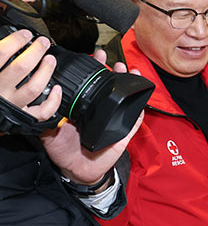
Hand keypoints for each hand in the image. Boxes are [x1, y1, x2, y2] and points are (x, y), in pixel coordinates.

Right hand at [0, 30, 61, 120]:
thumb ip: (0, 56)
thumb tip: (9, 40)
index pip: (1, 53)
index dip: (16, 40)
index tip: (25, 34)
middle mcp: (0, 91)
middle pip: (21, 67)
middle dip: (35, 51)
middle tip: (43, 43)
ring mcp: (13, 105)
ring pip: (33, 88)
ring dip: (45, 71)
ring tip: (50, 59)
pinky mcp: (24, 117)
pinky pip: (42, 111)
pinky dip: (53, 101)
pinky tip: (57, 88)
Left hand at [39, 57, 143, 185]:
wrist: (77, 170)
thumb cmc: (63, 151)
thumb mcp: (49, 133)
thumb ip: (48, 117)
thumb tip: (48, 100)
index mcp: (83, 107)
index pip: (90, 83)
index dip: (94, 68)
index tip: (95, 54)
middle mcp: (99, 111)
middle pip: (110, 87)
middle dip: (114, 71)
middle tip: (114, 60)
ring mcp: (113, 121)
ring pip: (125, 100)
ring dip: (130, 85)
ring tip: (130, 71)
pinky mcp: (123, 134)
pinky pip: (134, 121)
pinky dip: (140, 111)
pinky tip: (142, 100)